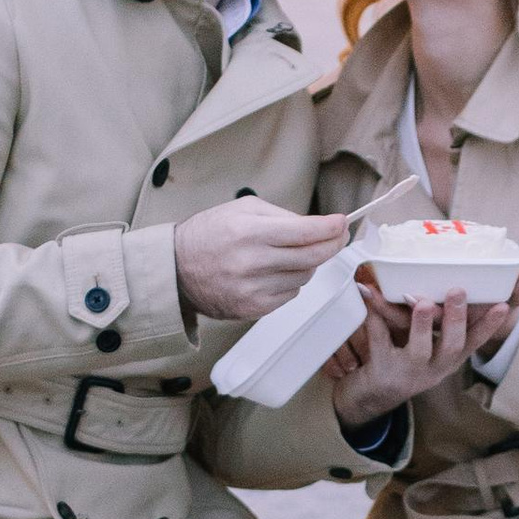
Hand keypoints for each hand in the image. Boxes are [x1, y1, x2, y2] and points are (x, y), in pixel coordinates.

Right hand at [172, 196, 345, 320]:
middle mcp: (252, 262)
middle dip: (333, 245)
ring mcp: (252, 289)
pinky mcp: (252, 309)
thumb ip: (281, 216)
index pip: (305, 232)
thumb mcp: (242, 210)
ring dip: (306, 265)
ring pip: (304, 277)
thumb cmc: (209, 235)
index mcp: (249, 232)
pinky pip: (290, 296)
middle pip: (312, 257)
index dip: (331, 228)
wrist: (175, 269)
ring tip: (289, 255)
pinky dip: (290, 283)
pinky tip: (274, 273)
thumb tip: (317, 227)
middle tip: (338, 236)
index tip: (343, 222)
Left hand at [326, 275, 518, 432]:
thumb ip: (445, 321)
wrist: (375, 394)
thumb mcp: (433, 346)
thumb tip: (461, 278)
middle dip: (456, 319)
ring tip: (422, 303)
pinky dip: (376, 318)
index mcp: (449, 358)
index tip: (504, 306)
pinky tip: (371, 294)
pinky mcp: (381, 367)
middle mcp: (433, 367)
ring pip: (419, 349)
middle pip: (452, 346)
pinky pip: (380, 340)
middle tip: (458, 291)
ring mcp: (407, 369)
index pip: (474, 342)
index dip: (490, 325)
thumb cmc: (409, 358)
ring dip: (421, 326)